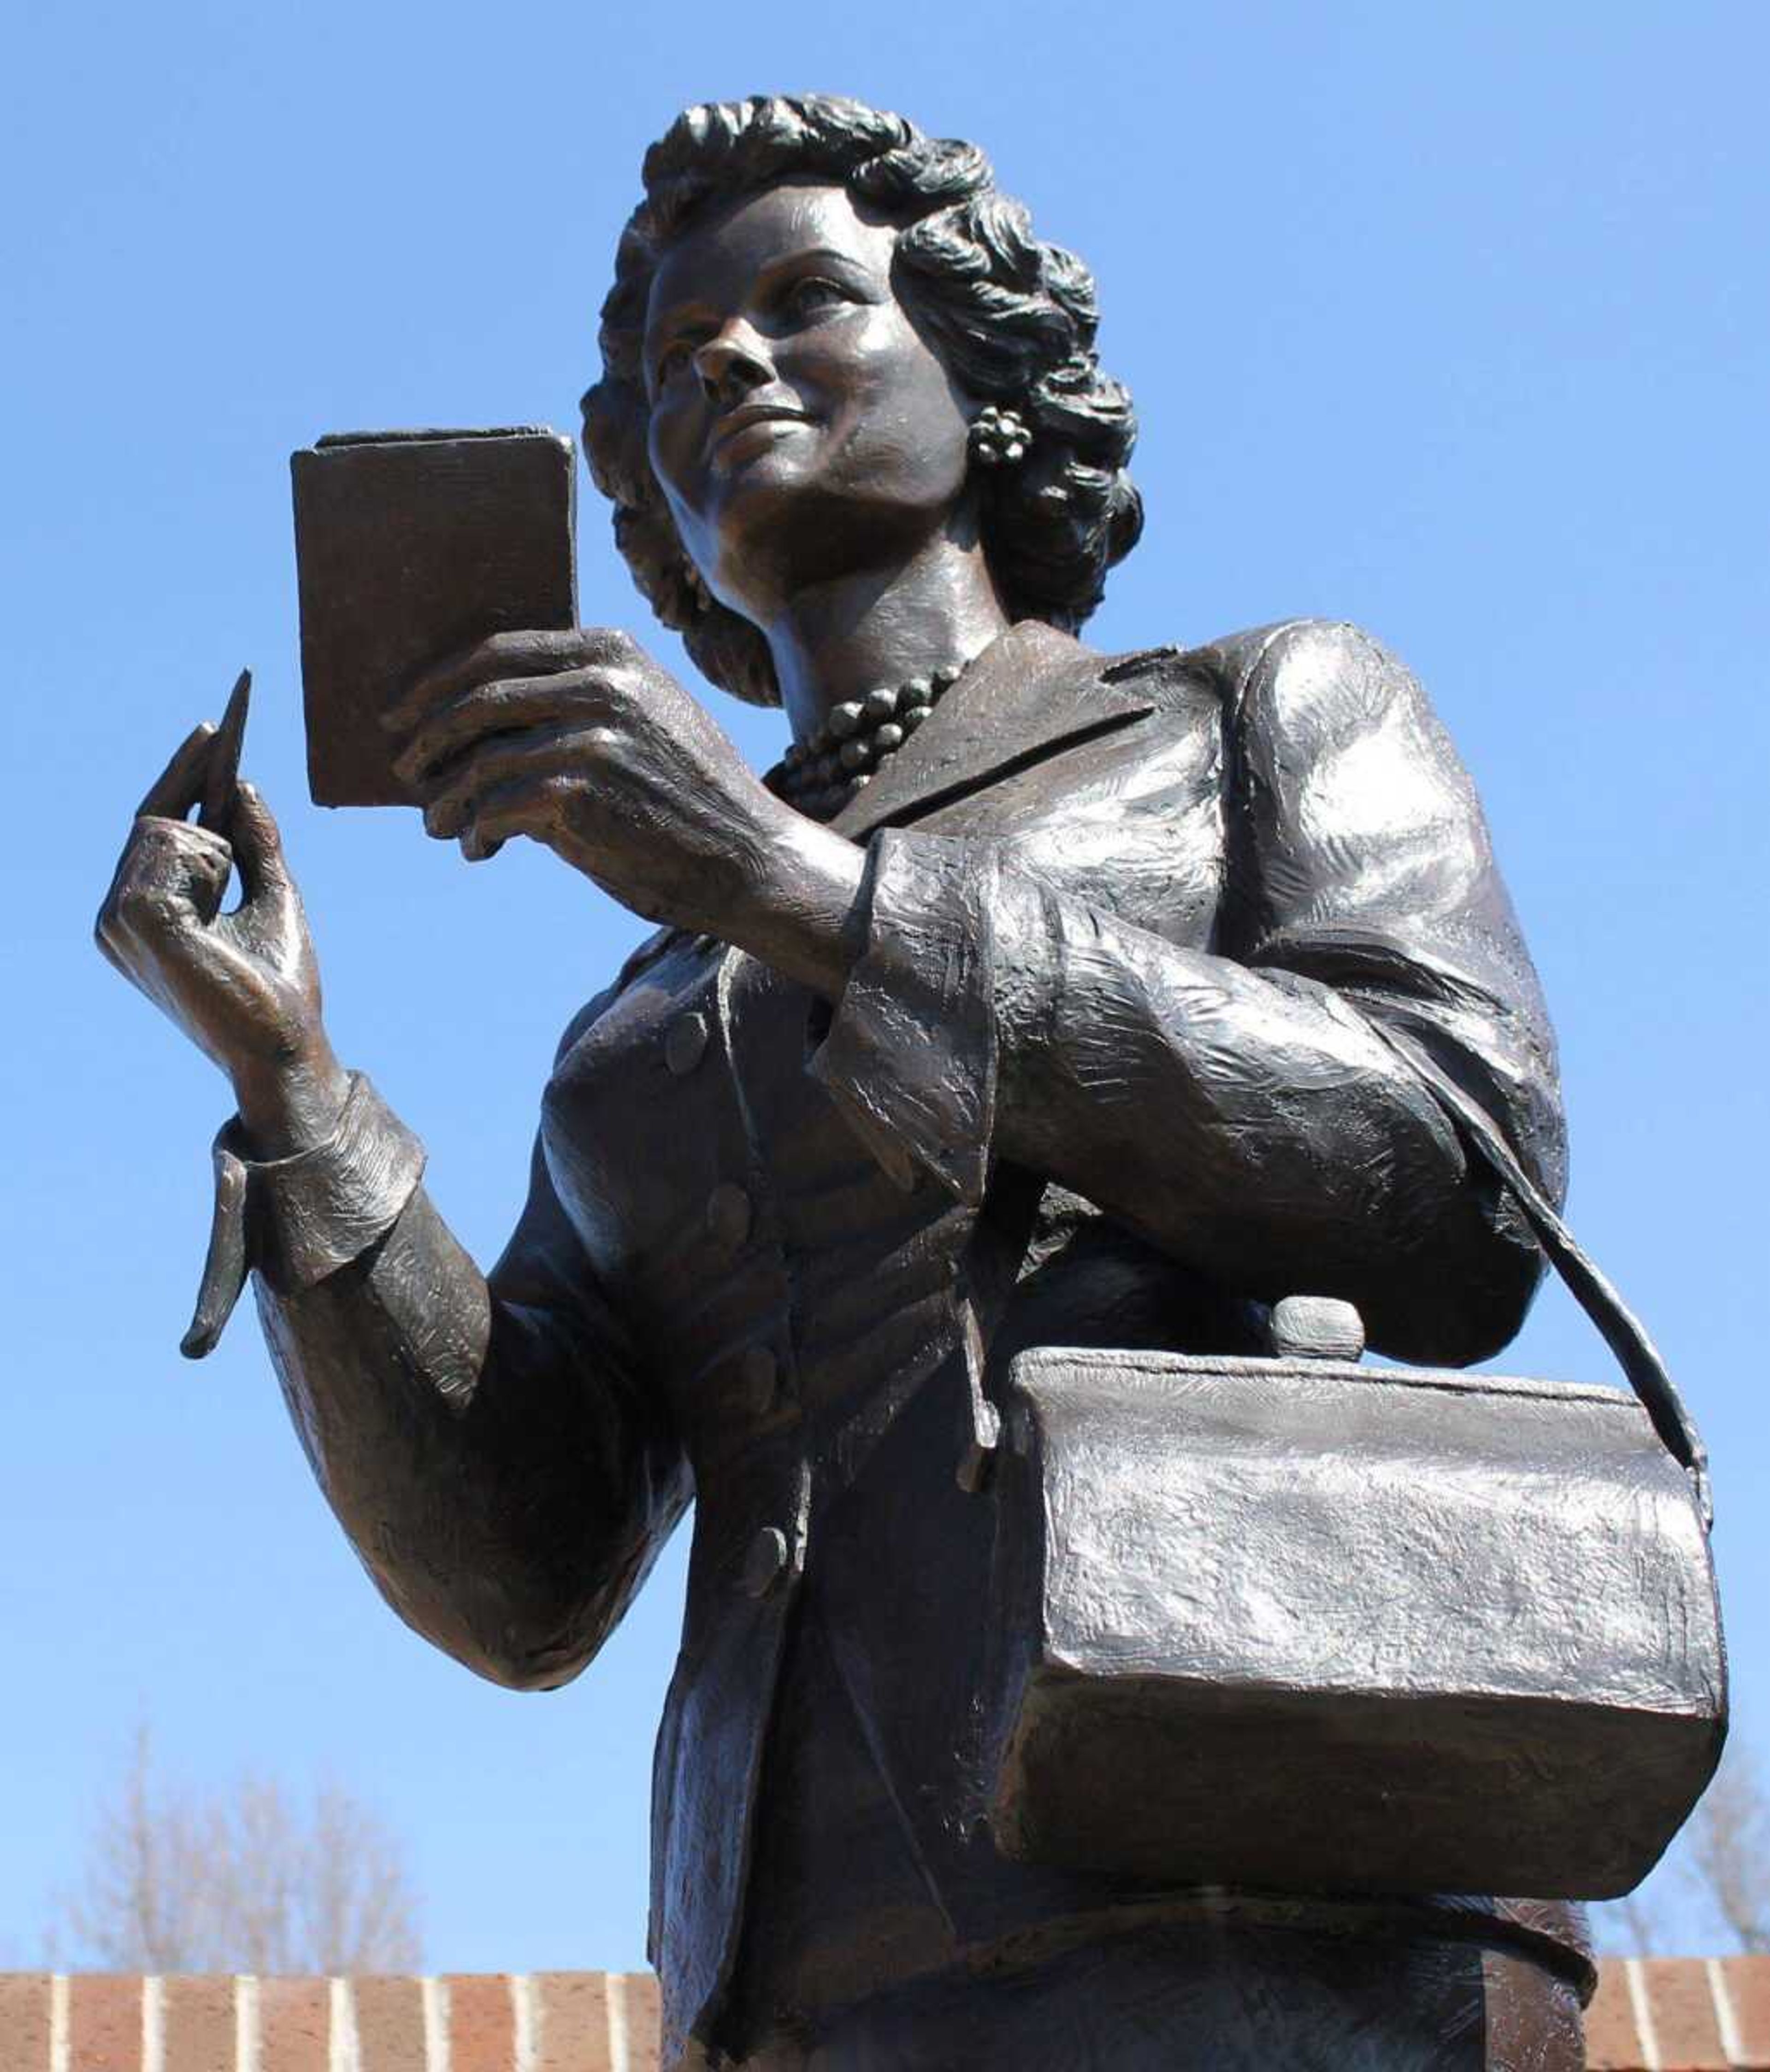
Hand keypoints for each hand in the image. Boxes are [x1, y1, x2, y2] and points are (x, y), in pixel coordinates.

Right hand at [94, 727, 347, 1153]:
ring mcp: (117, 918)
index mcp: (144, 913)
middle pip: (158, 820)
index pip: (158, 829)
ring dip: (215, 851)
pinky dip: (209, 866)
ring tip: (226, 911)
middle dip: (203, 791)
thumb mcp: (274, 895)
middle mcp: (118, 915)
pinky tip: (213, 912)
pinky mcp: (135, 918)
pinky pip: (173, 847)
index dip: (185, 774)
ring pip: (167, 829)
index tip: (215, 727)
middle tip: (231, 753)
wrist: (283, 1045)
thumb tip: (244, 783)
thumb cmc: (278, 986)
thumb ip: (257, 842)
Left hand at [386, 628, 864, 978]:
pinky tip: (478, 848)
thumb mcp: (645, 722)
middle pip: (478, 698)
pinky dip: (476, 830)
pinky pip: (497, 807)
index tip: (405, 711)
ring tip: (437, 822)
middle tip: (405, 768)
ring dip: (446, 797)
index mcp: (612, 652)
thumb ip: (578, 706)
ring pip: (480, 760)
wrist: (749, 858)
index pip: (499, 651)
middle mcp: (602, 682)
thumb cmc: (690, 800)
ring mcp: (592, 735)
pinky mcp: (582, 792)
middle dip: (428, 735)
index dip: (439, 682)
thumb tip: (478, 730)